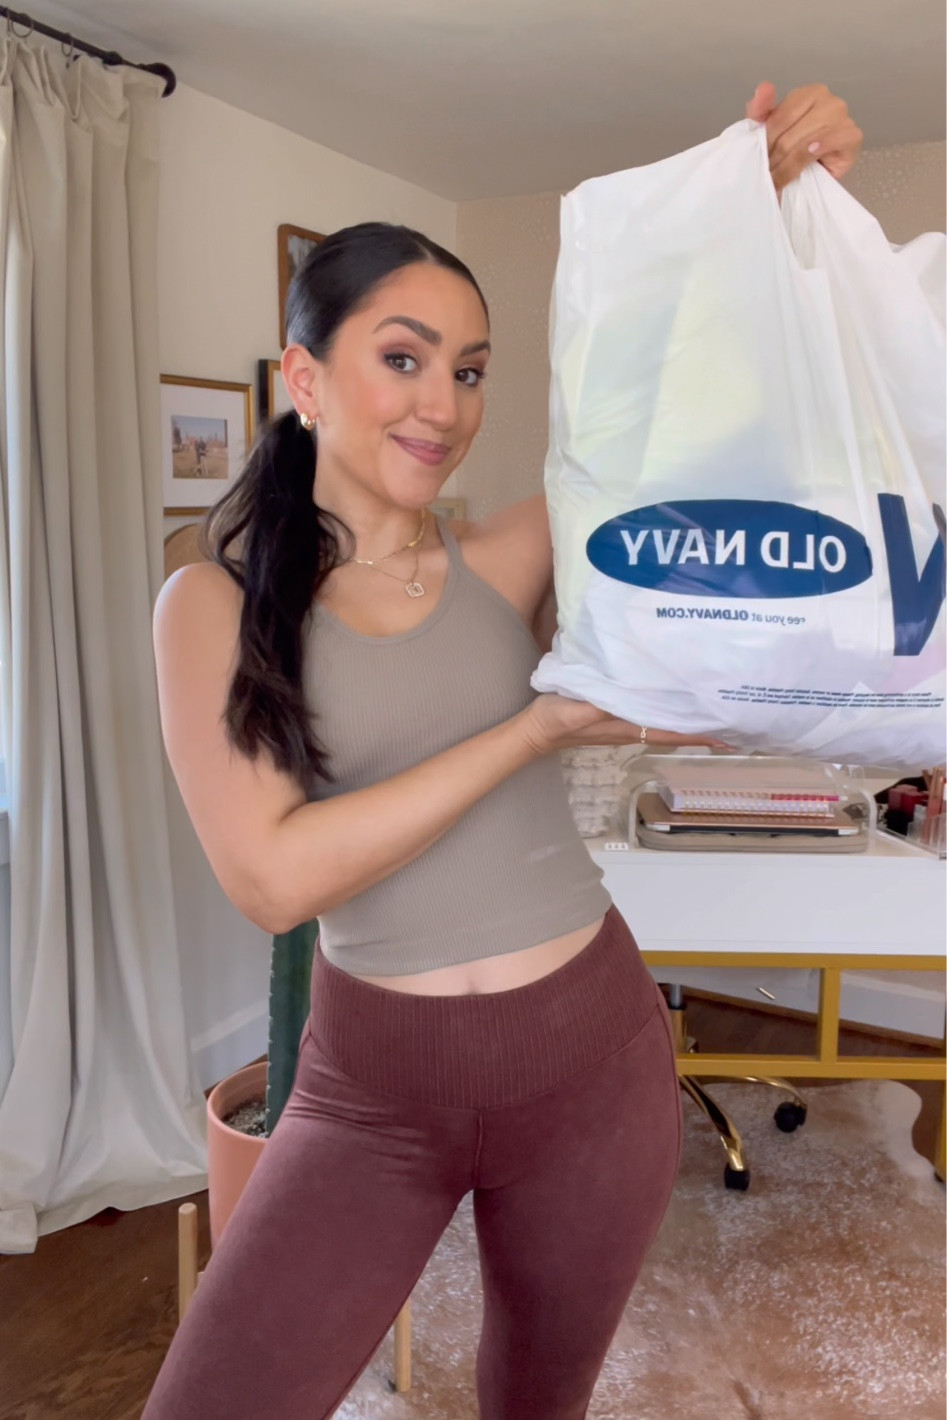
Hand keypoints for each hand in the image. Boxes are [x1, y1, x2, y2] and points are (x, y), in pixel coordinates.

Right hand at [519, 693, 732, 756]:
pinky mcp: (614, 715)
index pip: (674, 731)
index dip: (702, 734)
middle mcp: (632, 728)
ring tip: (711, 706)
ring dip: (688, 717)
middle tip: (733, 716)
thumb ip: (600, 704)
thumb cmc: (554, 720)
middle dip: (703, 725)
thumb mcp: (576, 710)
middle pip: (677, 729)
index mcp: (628, 727)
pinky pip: (649, 712)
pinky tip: (670, 697)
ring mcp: (624, 723)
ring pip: (665, 720)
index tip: (730, 735)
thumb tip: (628, 696)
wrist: (533, 731)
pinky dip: (667, 707)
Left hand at [746, 81, 863, 192]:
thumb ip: (761, 110)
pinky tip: (811, 159)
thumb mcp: (771, 130)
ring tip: (779, 180)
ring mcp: (842, 116)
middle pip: (790, 134)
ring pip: (805, 144)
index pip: (779, 118)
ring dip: (788, 167)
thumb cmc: (795, 150)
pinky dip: (818, 151)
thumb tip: (764, 88)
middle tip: (767, 175)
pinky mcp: (852, 135)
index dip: (765, 143)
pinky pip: (830, 143)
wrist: (819, 176)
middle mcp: (828, 100)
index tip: (758, 160)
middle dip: (774, 158)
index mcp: (808, 93)